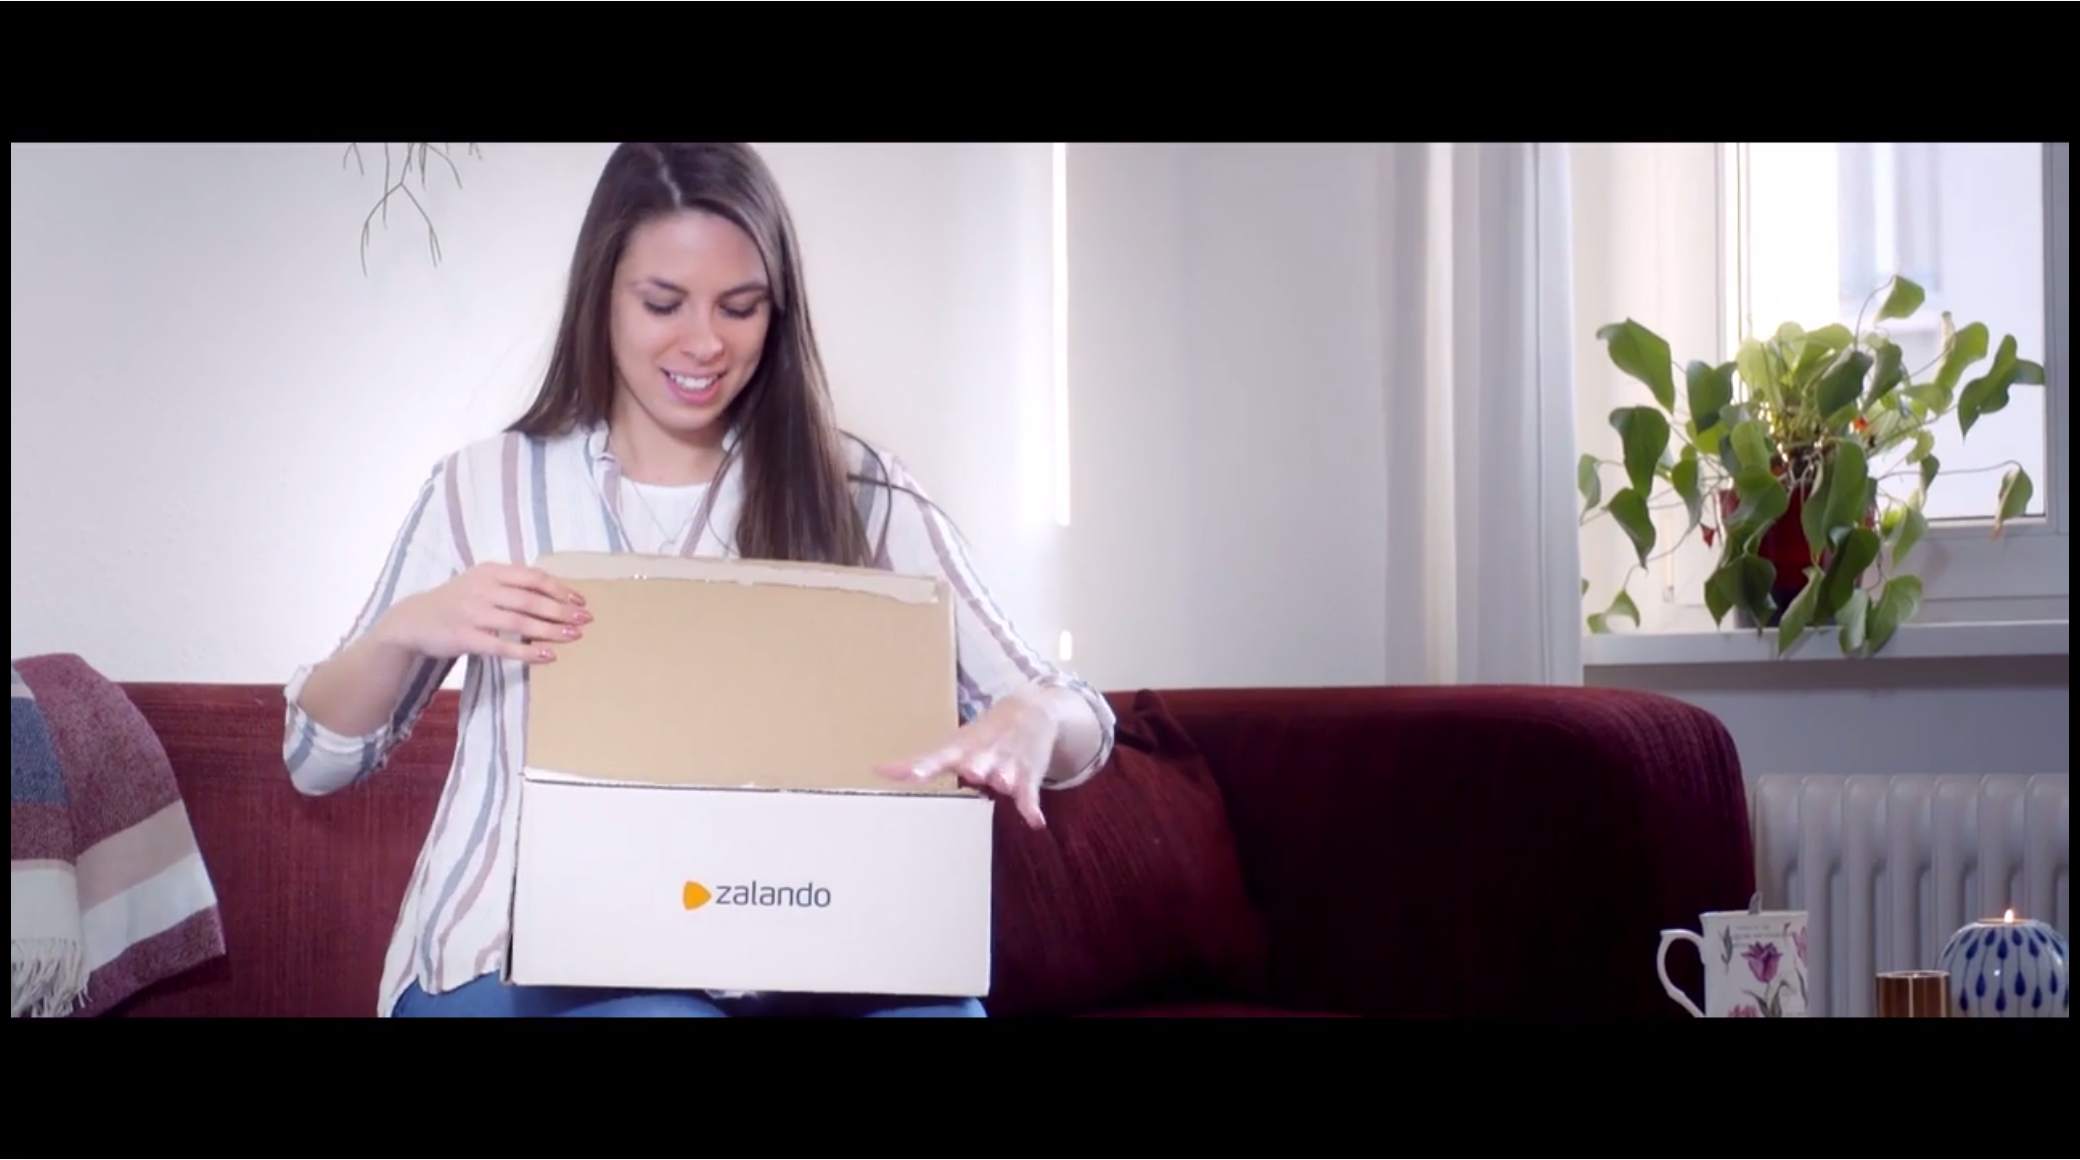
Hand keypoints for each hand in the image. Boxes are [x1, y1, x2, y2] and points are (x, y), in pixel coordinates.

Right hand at [375, 563, 589, 663]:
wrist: (413, 620)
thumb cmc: (456, 601)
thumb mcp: (480, 582)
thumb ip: (510, 584)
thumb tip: (554, 595)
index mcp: (490, 571)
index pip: (533, 577)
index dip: (559, 589)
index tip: (580, 601)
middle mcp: (482, 589)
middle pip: (531, 599)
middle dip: (562, 610)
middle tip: (585, 620)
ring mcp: (473, 613)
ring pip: (520, 622)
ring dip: (551, 630)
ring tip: (574, 637)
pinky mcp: (466, 637)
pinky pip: (503, 646)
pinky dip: (527, 651)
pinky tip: (548, 656)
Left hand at [875, 694, 1056, 829]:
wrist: (1032, 710)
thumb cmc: (984, 734)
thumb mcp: (957, 742)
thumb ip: (925, 762)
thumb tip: (879, 770)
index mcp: (959, 749)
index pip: (931, 759)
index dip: (910, 768)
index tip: (883, 771)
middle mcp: (982, 756)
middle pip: (974, 767)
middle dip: (973, 769)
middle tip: (970, 771)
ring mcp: (1006, 765)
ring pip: (1003, 777)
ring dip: (1002, 780)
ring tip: (1003, 781)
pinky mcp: (1028, 774)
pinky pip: (1029, 795)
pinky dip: (1031, 807)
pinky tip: (1035, 821)